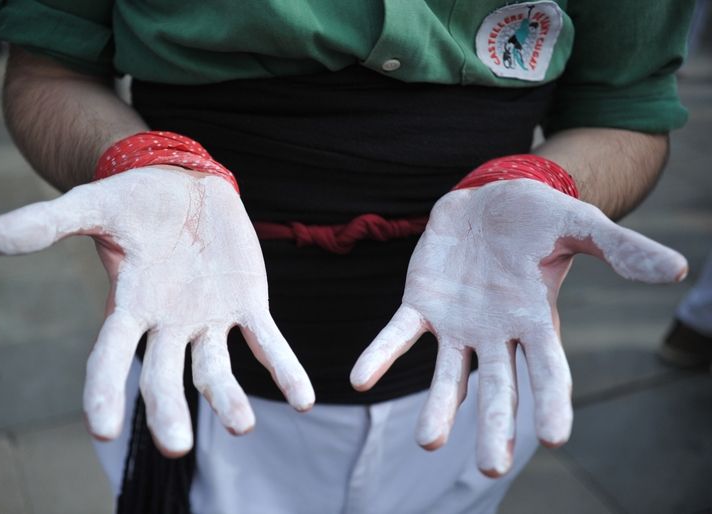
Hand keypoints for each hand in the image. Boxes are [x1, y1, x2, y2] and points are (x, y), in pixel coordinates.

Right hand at [0, 166, 314, 455]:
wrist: (185, 184)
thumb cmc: (134, 199)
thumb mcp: (91, 206)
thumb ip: (45, 224)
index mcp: (128, 306)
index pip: (110, 356)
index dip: (105, 390)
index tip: (101, 429)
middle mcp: (167, 324)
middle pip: (164, 377)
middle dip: (168, 411)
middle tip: (174, 447)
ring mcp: (210, 320)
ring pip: (217, 369)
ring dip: (228, 399)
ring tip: (241, 426)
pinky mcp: (247, 306)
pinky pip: (267, 343)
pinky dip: (283, 369)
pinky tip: (303, 399)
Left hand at [350, 179, 685, 475]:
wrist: (489, 199)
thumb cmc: (538, 217)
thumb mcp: (579, 226)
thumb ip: (619, 249)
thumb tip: (676, 270)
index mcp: (536, 321)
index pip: (549, 370)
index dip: (553, 402)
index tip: (557, 437)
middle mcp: (496, 335)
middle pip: (498, 388)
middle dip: (495, 426)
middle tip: (489, 467)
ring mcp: (456, 325)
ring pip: (447, 375)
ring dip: (438, 407)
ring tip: (428, 439)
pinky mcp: (420, 306)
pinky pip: (398, 335)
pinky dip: (380, 356)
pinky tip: (359, 379)